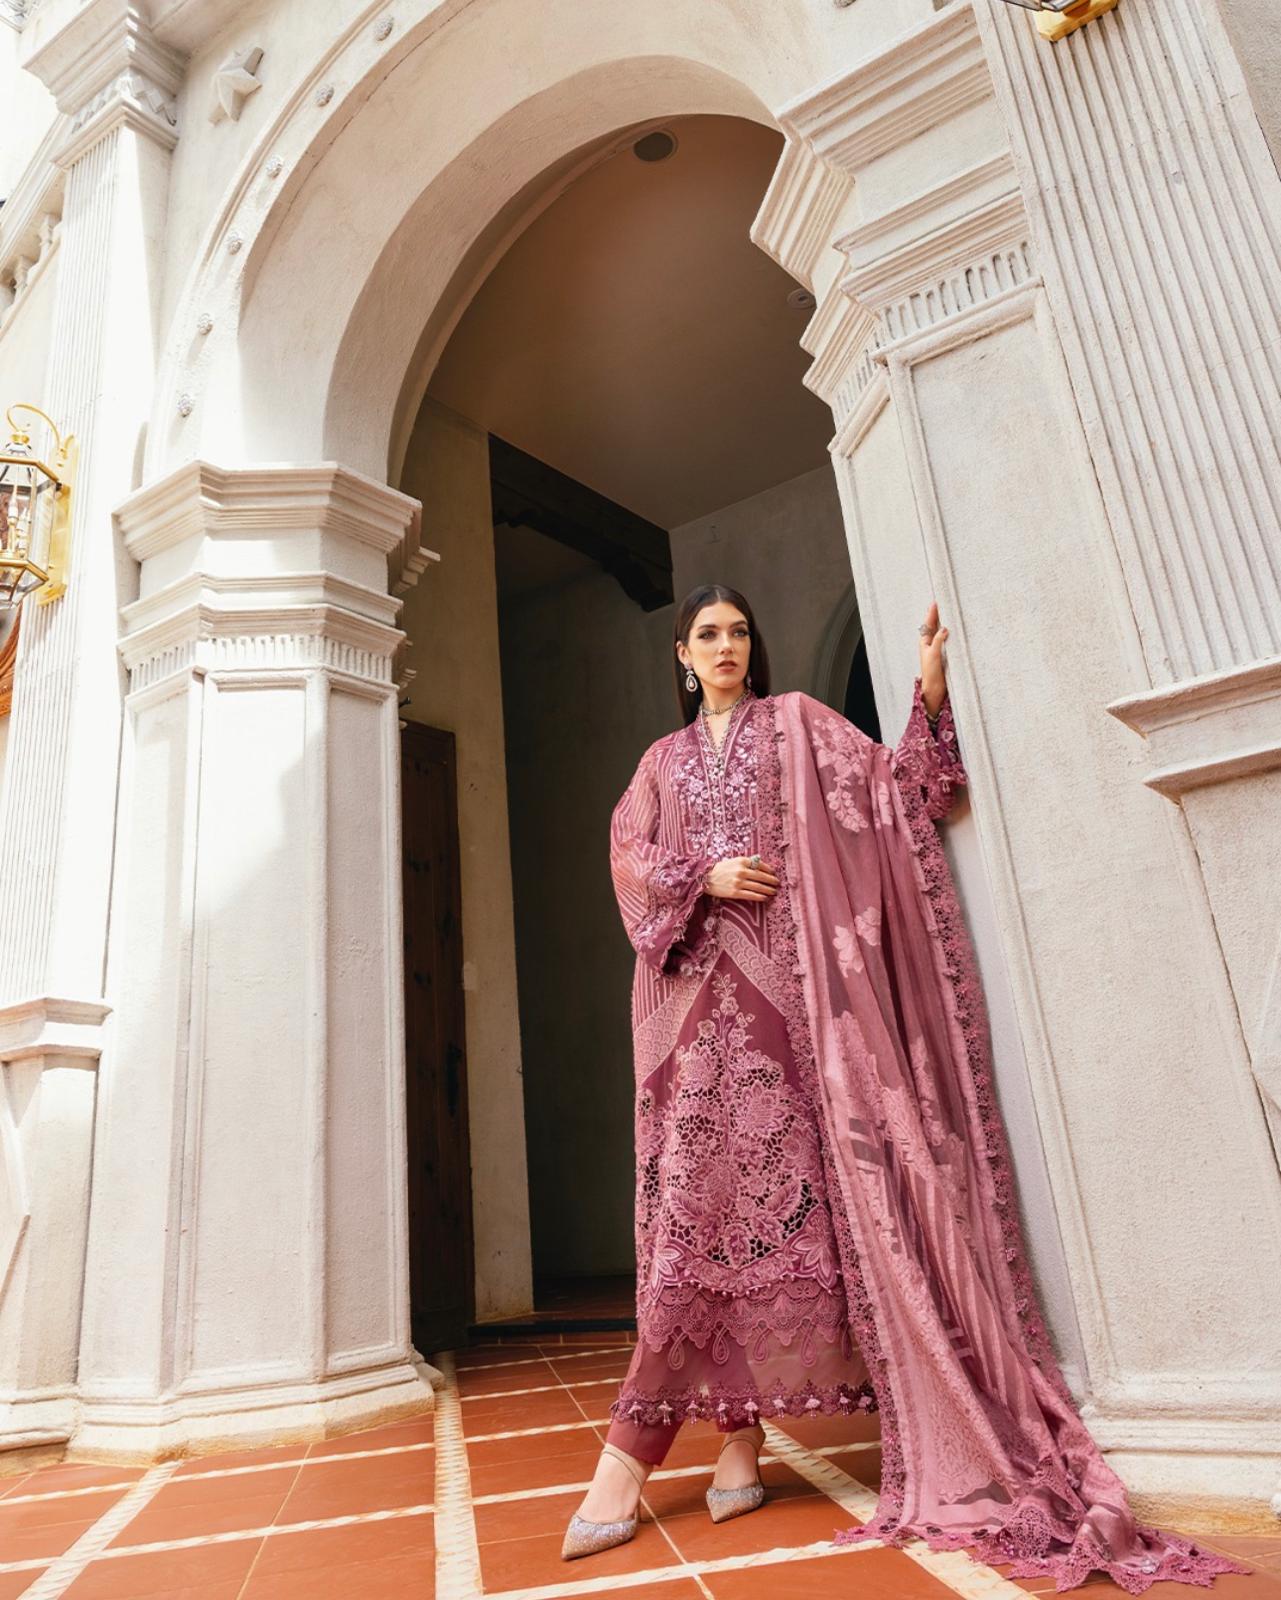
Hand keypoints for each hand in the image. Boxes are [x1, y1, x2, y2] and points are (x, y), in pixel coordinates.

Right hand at [704, 856, 779, 900]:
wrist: (705, 877)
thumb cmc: (721, 869)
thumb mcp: (734, 861)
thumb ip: (747, 863)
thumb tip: (761, 866)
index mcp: (742, 861)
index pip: (760, 865)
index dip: (769, 870)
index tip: (774, 873)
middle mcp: (741, 871)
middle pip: (761, 877)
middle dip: (771, 881)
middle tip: (777, 883)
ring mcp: (738, 882)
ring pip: (758, 887)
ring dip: (768, 890)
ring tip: (773, 891)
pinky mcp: (734, 892)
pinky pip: (751, 895)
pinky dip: (759, 897)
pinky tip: (764, 898)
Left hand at [917, 601, 948, 718]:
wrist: (935, 688)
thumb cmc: (931, 672)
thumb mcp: (933, 654)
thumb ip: (938, 640)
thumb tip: (945, 628)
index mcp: (925, 641)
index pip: (928, 623)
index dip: (932, 612)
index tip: (936, 601)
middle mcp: (931, 643)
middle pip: (935, 624)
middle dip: (940, 614)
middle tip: (945, 602)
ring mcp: (939, 647)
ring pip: (942, 631)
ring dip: (946, 621)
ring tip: (951, 611)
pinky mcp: (946, 653)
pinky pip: (949, 639)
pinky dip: (952, 632)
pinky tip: (957, 628)